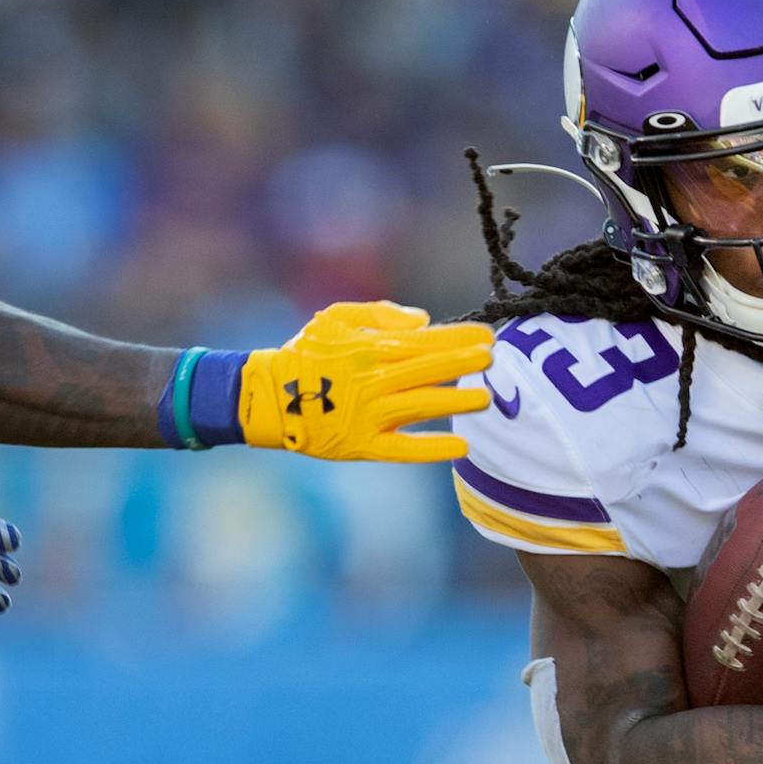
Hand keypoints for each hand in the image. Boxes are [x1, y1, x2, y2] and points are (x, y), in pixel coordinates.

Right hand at [238, 301, 492, 463]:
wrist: (270, 396)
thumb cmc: (306, 353)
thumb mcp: (335, 317)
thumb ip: (380, 314)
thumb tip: (425, 320)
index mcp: (369, 348)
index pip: (424, 341)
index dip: (458, 337)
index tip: (486, 336)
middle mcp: (373, 380)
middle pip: (427, 370)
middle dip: (463, 363)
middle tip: (493, 360)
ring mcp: (369, 415)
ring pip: (421, 406)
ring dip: (454, 401)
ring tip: (484, 399)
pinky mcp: (362, 445)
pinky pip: (403, 449)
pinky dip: (431, 448)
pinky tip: (461, 447)